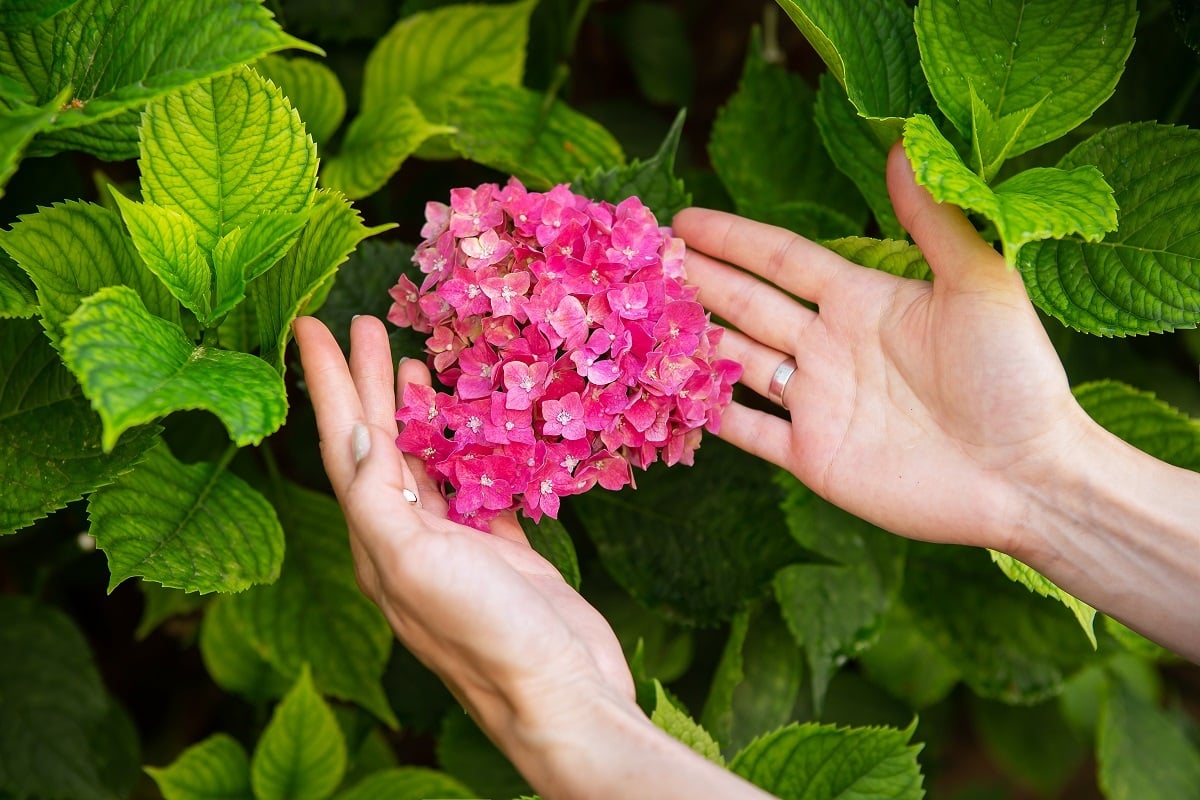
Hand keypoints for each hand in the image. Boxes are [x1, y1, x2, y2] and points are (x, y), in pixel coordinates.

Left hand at [293, 315, 633, 748]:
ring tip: (414, 361)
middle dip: (369, 383)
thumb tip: (353, 436)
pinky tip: (477, 427)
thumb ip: (378, 500)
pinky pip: (481, 490)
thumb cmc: (487, 633)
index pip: (343, 446)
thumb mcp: (414, 563)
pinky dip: (474, 453)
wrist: (562, 696)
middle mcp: (408, 542)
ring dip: (416, 413)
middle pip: (381, 446)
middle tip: (366, 322)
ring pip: (428, 465)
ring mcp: (458, 549)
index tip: (310, 324)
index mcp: (378, 542)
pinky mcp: (504, 557)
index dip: (327, 383)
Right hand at [675, 143, 1092, 552]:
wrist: (1025, 475)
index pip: (782, 261)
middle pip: (748, 304)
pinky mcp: (813, 456)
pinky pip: (748, 430)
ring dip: (694, 338)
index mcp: (862, 301)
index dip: (733, 238)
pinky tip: (670, 394)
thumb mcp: (978, 284)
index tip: (684, 219)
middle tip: (646, 260)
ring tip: (644, 317)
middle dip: (699, 280)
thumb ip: (932, 219)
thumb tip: (903, 144)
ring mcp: (818, 403)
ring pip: (738, 361)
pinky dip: (710, 414)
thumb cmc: (1013, 376)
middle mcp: (831, 347)